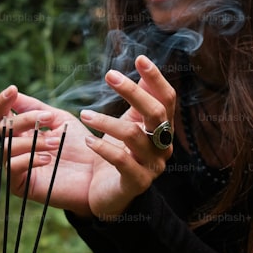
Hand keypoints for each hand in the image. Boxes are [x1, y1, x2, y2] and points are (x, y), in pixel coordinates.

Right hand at [0, 87, 96, 216]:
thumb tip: (14, 94)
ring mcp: (16, 167)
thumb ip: (35, 108)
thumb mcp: (58, 120)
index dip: (2, 102)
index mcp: (22, 132)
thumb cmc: (80, 146)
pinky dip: (30, 159)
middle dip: (25, 120)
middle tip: (48, 118)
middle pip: (3, 128)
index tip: (13, 89)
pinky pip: (13, 167)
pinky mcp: (20, 185)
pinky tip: (49, 158)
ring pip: (8, 147)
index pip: (0, 116)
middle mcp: (15, 148)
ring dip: (33, 141)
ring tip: (57, 143)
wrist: (96, 174)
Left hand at [78, 55, 176, 219]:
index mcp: (163, 128)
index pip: (167, 99)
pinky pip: (121, 161)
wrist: (110, 194)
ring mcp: (152, 166)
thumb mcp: (129, 122)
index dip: (156, 78)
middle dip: (133, 92)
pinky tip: (87, 141)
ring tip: (84, 115)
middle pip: (156, 113)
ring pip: (134, 135)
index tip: (140, 58)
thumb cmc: (120, 153)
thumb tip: (144, 64)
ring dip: (106, 121)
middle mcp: (163, 146)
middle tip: (109, 75)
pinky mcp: (136, 183)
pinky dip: (103, 148)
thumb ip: (138, 98)